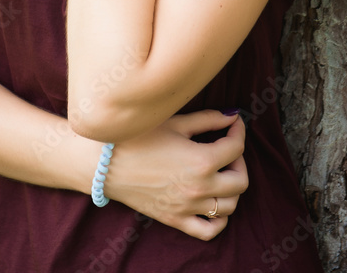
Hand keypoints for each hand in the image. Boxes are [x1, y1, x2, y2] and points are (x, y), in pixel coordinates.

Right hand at [105, 109, 247, 240]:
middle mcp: (200, 188)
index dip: (238, 130)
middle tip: (227, 147)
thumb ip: (208, 119)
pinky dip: (219, 219)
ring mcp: (188, 208)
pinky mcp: (176, 220)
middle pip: (240, 180)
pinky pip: (210, 230)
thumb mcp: (175, 123)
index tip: (233, 122)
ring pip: (230, 206)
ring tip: (220, 171)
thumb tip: (233, 116)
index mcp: (201, 161)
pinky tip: (213, 201)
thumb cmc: (138, 137)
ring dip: (231, 188)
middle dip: (239, 160)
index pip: (236, 147)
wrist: (105, 164)